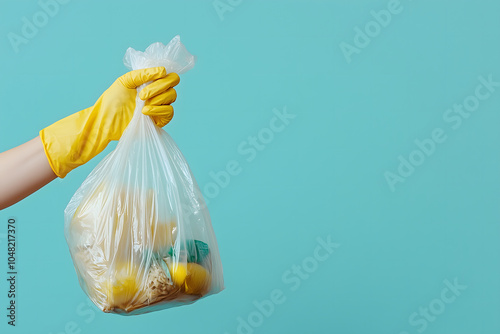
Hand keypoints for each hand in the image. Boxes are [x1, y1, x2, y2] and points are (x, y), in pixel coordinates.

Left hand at [39, 67, 179, 177]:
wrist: (107, 120)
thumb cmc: (113, 99)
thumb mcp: (125, 81)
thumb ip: (143, 74)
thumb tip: (163, 70)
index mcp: (152, 82)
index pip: (169, 75)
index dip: (165, 75)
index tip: (155, 77)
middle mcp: (159, 93)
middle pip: (173, 84)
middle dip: (159, 87)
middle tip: (142, 94)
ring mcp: (160, 106)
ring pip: (171, 96)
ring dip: (156, 98)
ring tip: (141, 103)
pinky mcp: (160, 120)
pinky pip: (169, 112)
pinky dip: (158, 109)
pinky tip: (144, 111)